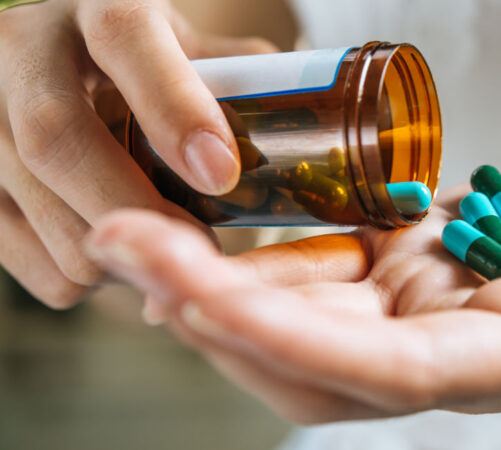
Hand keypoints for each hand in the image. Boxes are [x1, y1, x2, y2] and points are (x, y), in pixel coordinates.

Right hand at [0, 0, 277, 306]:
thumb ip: (243, 85)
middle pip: (56, 136)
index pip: (123, 38)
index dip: (173, 109)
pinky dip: (80, 275)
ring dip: (114, 249)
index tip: (221, 174)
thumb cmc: (153, 63)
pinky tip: (116, 253)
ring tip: (164, 246)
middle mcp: (23, 47)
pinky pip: (22, 256)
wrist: (72, 64)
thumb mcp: (199, 51)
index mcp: (96, 1)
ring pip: (35, 204)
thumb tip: (296, 152)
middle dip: (135, 207)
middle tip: (199, 247)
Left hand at [85, 146, 500, 422]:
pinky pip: (325, 272)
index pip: (399, 373)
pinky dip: (262, 253)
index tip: (199, 298)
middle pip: (320, 357)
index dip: (300, 343)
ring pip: (305, 321)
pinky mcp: (419, 263)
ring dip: (217, 281)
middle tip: (120, 241)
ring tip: (130, 228)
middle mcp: (461, 348)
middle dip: (217, 310)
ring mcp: (432, 307)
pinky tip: (205, 217)